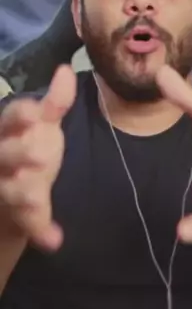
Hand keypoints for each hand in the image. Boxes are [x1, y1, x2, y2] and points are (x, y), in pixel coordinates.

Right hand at [0, 65, 75, 251]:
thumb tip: (65, 71)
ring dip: (23, 193)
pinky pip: (26, 223)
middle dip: (21, 153)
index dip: (21, 115)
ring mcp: (6, 186)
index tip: (35, 114)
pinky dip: (40, 232)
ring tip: (37, 197)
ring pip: (9, 190)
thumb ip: (56, 101)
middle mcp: (2, 156)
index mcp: (11, 129)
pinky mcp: (16, 214)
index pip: (10, 117)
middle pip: (6, 154)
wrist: (20, 190)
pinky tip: (54, 239)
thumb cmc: (31, 144)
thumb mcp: (44, 123)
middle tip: (42, 156)